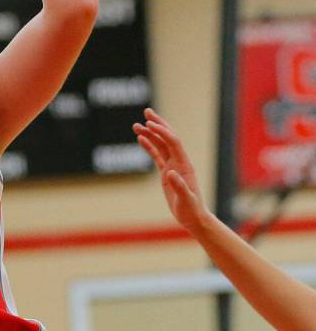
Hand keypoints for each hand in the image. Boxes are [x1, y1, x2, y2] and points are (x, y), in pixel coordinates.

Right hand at [133, 108, 211, 233]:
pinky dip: (149, 146)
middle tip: (147, 112)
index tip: (149, 125)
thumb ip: (179, 186)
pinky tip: (140, 139)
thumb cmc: (191, 211)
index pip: (173, 142)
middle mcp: (179, 162)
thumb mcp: (186, 200)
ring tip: (136, 125)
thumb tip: (169, 172)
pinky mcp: (166, 172)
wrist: (194, 218)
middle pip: (168, 138)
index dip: (162, 132)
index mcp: (185, 165)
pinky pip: (156, 155)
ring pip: (160, 145)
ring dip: (149, 134)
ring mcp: (172, 166)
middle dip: (158, 124)